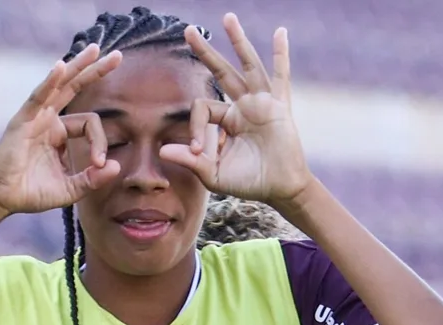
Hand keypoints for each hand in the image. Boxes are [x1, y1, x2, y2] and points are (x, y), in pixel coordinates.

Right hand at [0, 48, 122, 219]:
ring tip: (95, 49)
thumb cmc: (32, 193)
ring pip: (59, 85)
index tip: (98, 164)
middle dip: (96, 70)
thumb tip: (116, 166)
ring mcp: (34, 117)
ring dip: (77, 66)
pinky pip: (38, 97)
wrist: (2, 200)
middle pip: (75, 87)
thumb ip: (92, 179)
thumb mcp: (70, 189)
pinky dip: (49, 82)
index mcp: (60, 132)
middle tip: (118, 55)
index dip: (101, 142)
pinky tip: (60, 67)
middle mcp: (48, 119)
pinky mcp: (21, 121)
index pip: (90, 124)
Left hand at [160, 14, 312, 204]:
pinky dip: (281, 55)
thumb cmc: (248, 182)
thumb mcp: (213, 174)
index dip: (196, 128)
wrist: (279, 189)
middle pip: (221, 71)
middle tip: (186, 30)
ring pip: (247, 66)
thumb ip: (190, 161)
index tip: (200, 152)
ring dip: (238, 41)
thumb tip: (161, 151)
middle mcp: (243, 106)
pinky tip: (280, 32)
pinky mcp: (279, 106)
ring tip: (227, 17)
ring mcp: (262, 103)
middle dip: (204, 51)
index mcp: (226, 120)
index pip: (203, 108)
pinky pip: (280, 76)